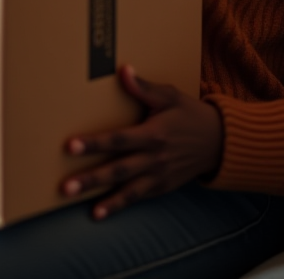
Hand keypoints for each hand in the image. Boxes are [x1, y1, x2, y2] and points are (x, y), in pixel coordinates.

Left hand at [62, 65, 222, 219]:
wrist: (219, 143)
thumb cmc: (189, 114)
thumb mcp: (170, 95)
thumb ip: (144, 87)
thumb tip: (123, 70)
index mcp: (153, 134)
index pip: (118, 139)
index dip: (94, 144)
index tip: (71, 146)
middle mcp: (155, 159)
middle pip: (118, 170)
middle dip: (91, 179)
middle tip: (65, 187)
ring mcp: (159, 176)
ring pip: (127, 191)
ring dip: (103, 199)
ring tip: (78, 205)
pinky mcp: (161, 187)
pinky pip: (138, 198)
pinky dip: (119, 205)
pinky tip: (98, 212)